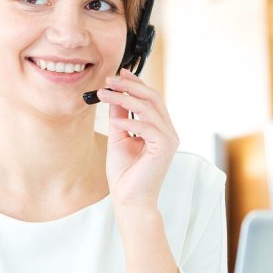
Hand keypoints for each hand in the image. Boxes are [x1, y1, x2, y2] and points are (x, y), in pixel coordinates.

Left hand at [95, 68, 179, 207]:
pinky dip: (129, 121)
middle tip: (109, 79)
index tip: (118, 74)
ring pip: (149, 108)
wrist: (129, 199)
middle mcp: (167, 132)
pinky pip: (147, 127)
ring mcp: (169, 139)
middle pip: (152, 98)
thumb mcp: (118, 137)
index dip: (135, 83)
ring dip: (124, 98)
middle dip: (130, 86)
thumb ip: (120, 115)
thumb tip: (114, 94)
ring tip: (104, 94)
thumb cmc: (125, 173)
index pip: (151, 98)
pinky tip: (114, 121)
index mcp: (159, 128)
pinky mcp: (164, 148)